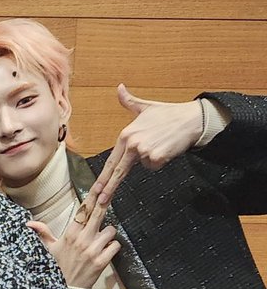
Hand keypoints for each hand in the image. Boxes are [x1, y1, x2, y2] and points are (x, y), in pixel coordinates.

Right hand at [27, 190, 119, 288]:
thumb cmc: (57, 267)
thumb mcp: (48, 249)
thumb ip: (42, 232)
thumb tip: (28, 223)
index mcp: (70, 234)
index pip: (83, 211)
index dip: (93, 196)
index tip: (100, 185)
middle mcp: (82, 240)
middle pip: (99, 213)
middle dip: (105, 202)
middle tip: (111, 192)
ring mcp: (93, 250)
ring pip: (111, 231)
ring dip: (108, 234)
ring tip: (101, 241)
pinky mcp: (102, 261)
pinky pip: (115, 246)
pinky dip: (113, 247)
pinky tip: (106, 251)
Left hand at [93, 85, 205, 204]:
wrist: (192, 118)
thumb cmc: (169, 115)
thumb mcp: (145, 107)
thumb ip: (129, 101)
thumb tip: (119, 88)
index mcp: (125, 134)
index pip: (111, 161)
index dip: (103, 177)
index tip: (95, 191)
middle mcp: (132, 143)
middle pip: (117, 171)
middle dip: (108, 188)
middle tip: (101, 200)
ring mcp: (144, 151)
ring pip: (142, 166)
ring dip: (151, 160)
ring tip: (160, 144)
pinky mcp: (157, 157)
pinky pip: (154, 166)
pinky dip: (161, 161)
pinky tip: (166, 148)